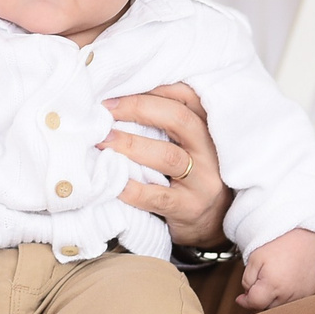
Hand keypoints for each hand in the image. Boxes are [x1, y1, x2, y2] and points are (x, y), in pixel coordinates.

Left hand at [102, 83, 233, 248]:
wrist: (212, 224)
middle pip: (179, 119)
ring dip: (131, 145)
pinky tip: (112, 182)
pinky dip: (132, 188)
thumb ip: (167, 124)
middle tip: (105, 112)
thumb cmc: (190, 176)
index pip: (187, 97)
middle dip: (138, 109)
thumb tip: (118, 101)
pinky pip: (158, 196)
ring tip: (102, 141)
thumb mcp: (188, 145)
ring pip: (168, 156)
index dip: (154, 90)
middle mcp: (210, 152)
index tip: (118, 93)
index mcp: (208, 129)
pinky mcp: (190, 208)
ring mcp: (203, 181)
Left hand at [235, 228, 314, 311]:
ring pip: (280, 306)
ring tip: (275, 278)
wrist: (306, 237)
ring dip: (273, 298)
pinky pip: (293, 301)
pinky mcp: (309, 292)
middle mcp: (288, 294)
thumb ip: (247, 280)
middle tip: (260, 281)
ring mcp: (301, 295)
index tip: (241, 298)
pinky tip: (286, 280)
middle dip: (260, 298)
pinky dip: (286, 295)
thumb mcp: (255, 258)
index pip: (255, 304)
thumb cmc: (280, 245)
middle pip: (267, 307)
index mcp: (273, 285)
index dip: (245, 301)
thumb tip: (246, 295)